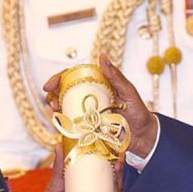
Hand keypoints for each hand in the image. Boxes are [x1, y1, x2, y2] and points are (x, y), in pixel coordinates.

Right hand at [42, 55, 157, 157]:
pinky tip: (61, 125)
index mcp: (97, 85)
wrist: (143, 135)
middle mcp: (89, 98)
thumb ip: (115, 76)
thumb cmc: (138, 111)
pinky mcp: (88, 128)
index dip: (58, 79)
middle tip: (52, 102)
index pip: (73, 77)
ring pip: (64, 108)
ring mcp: (87, 113)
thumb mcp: (128, 91)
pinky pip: (71, 125)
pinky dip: (63, 124)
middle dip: (53, 96)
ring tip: (56, 112)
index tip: (49, 85)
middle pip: (64, 92)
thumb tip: (102, 56)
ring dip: (55, 109)